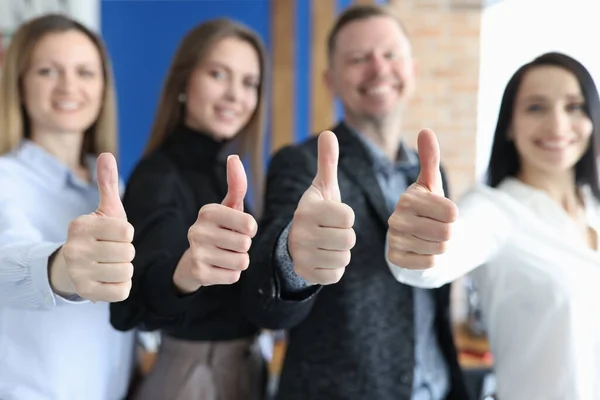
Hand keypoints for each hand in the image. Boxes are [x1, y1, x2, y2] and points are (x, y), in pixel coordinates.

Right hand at [50, 153, 134, 301]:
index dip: (126, 234)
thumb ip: (107, 184)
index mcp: (80, 226)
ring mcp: (79, 273)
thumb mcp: (104, 210)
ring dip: (124, 269)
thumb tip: (107, 154)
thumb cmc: (98, 235)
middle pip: (128, 253)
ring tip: (110, 264)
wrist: (73, 266)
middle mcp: (75, 249)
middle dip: (126, 252)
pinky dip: (122, 286)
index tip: (114, 234)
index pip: (126, 230)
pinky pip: (122, 291)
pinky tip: (109, 279)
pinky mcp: (86, 293)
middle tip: (111, 251)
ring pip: (127, 272)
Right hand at [173, 155, 257, 293]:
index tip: (238, 228)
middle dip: (244, 246)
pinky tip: (218, 267)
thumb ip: (236, 184)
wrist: (193, 262)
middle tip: (229, 244)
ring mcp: (196, 253)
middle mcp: (197, 230)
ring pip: (242, 262)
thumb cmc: (219, 229)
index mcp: (208, 211)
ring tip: (224, 255)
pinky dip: (231, 274)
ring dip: (239, 261)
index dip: (250, 229)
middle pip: (246, 244)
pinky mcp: (199, 274)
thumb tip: (234, 157)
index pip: (250, 224)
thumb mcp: (228, 207)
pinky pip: (234, 276)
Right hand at [288, 131, 355, 284]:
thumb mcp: (322, 188)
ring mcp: (302, 255)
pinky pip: (336, 274)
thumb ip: (327, 162)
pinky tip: (324, 258)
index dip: (346, 216)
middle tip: (332, 231)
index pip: (347, 216)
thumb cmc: (317, 212)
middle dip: (345, 235)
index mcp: (307, 210)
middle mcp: (301, 233)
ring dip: (341, 251)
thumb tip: (328, 133)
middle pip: (348, 238)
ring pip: (344, 257)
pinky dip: (335, 268)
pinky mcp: (306, 273)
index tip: (333, 215)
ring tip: (328, 244)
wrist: (295, 242)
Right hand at [387, 129, 457, 268]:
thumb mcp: (431, 185)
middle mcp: (397, 218)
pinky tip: (421, 251)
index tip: (442, 213)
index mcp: (408, 198)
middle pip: (447, 232)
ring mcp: (394, 239)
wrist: (411, 236)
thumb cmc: (426, 208)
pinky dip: (430, 259)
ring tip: (429, 239)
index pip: (452, 212)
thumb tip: (425, 130)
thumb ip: (430, 159)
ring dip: (440, 246)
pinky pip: (428, 263)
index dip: (453, 215)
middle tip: (437, 228)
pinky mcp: (395, 258)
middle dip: (448, 233)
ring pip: (439, 249)